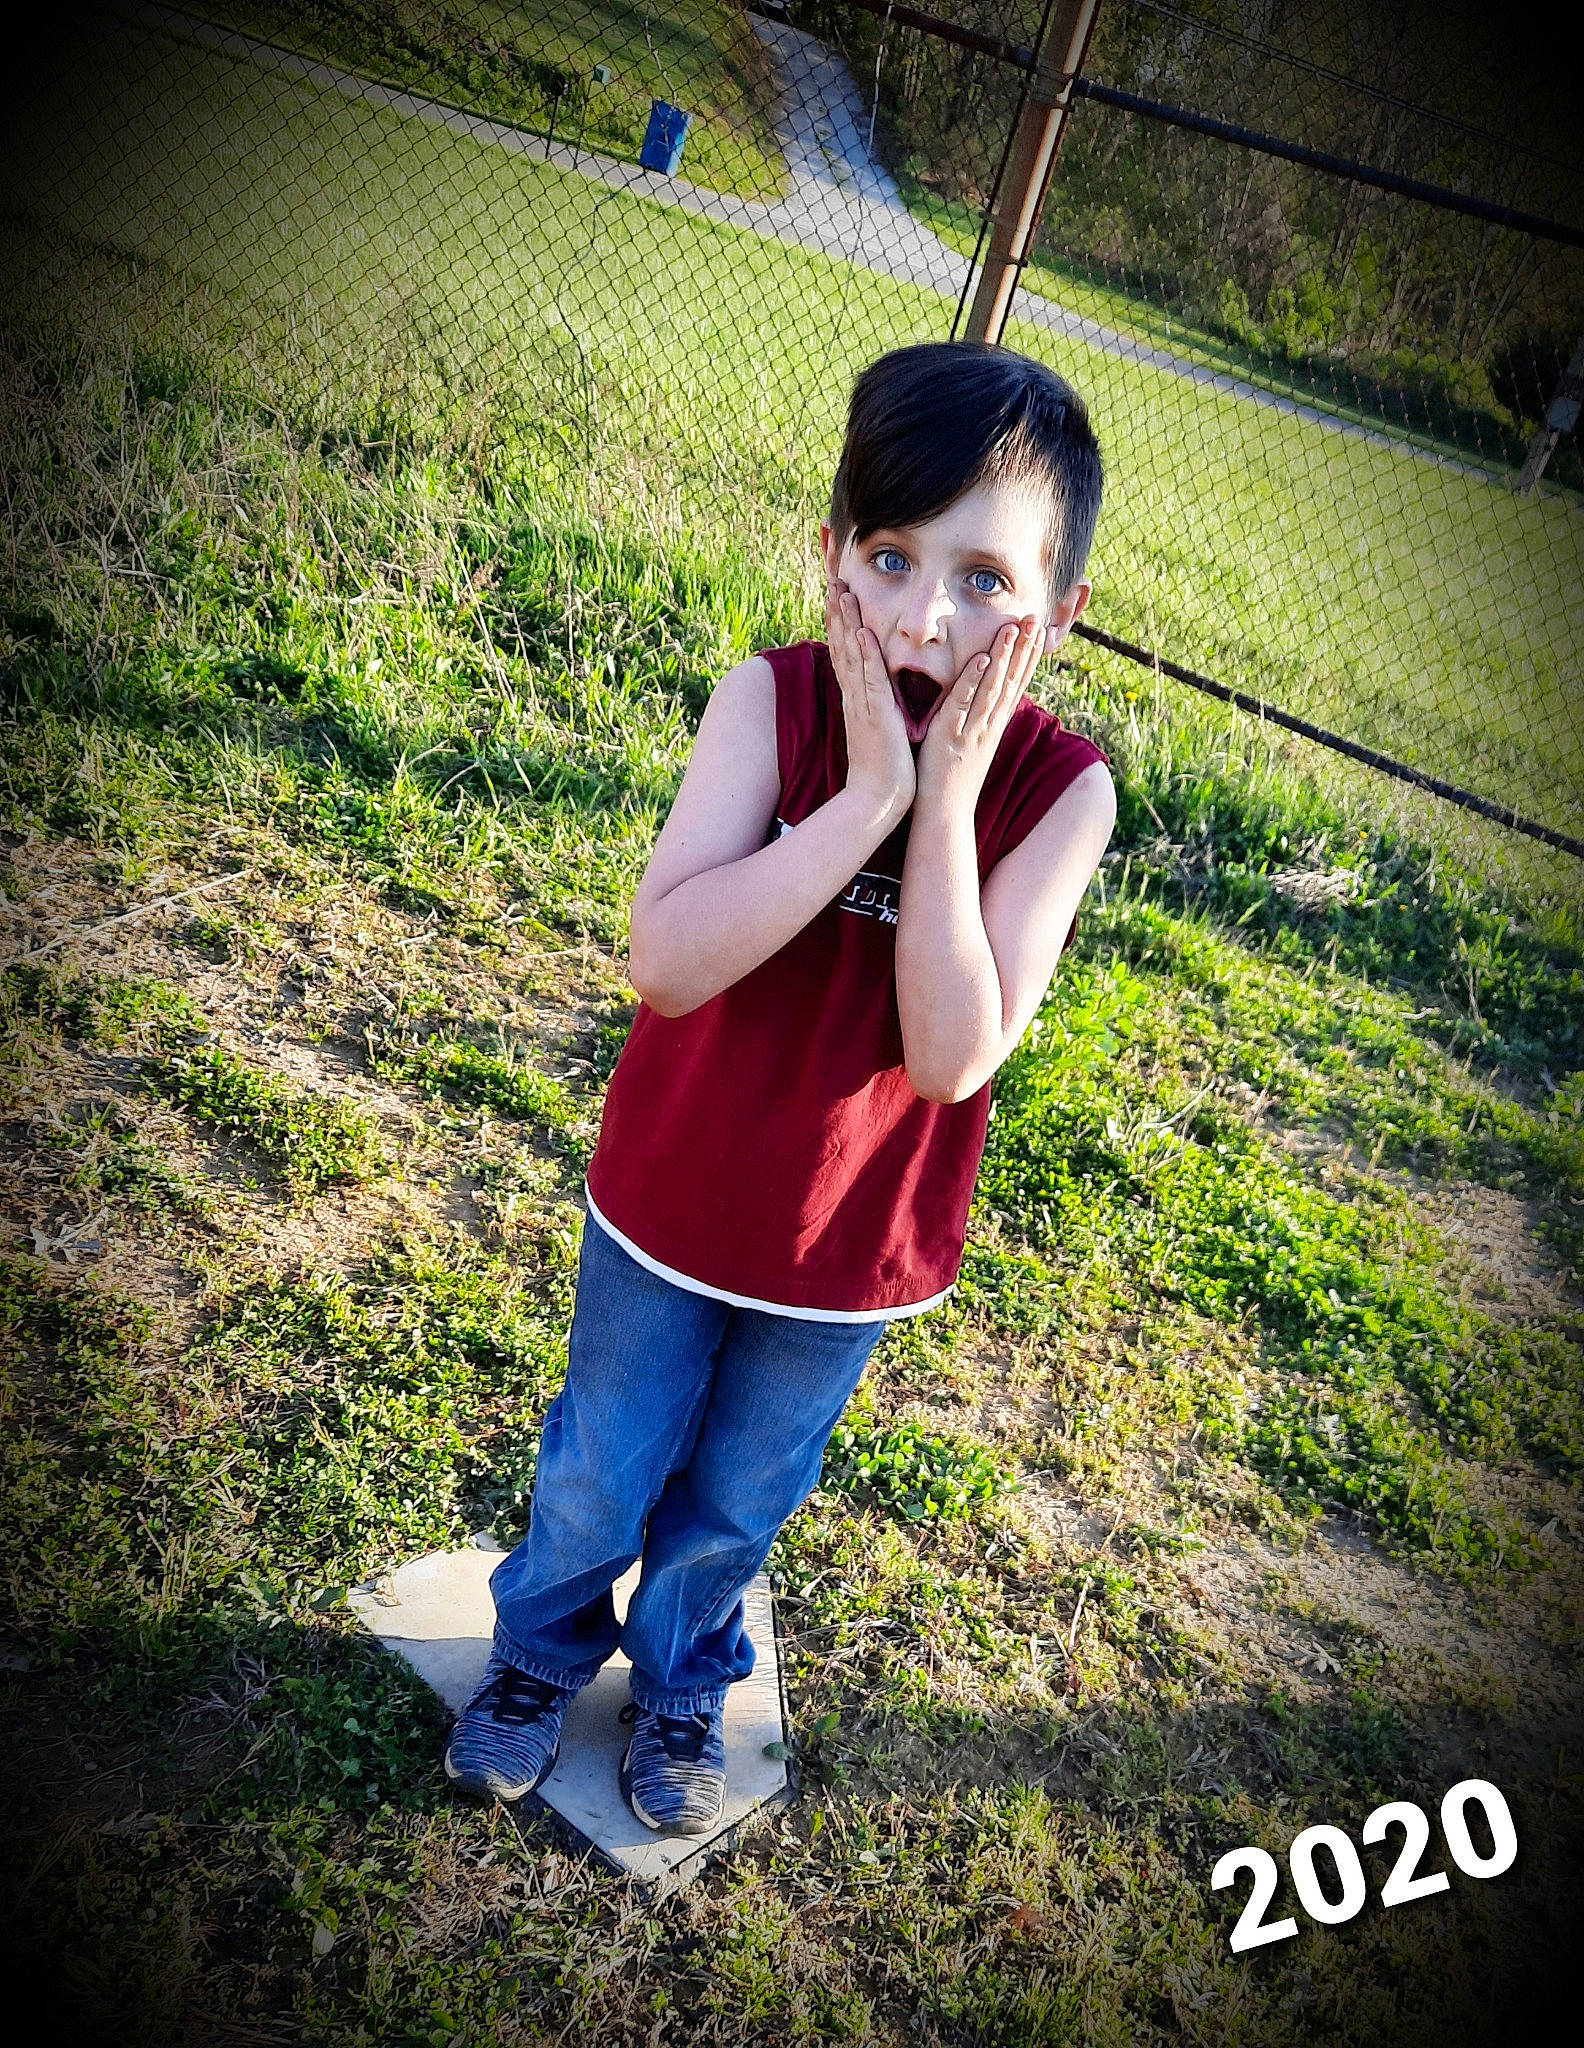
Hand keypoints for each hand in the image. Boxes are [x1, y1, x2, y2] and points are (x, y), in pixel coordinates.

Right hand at [825, 577, 914, 824]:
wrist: (878, 799)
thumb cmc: (883, 765)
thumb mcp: (876, 724)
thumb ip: (874, 701)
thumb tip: (874, 683)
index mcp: (856, 696)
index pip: (845, 649)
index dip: (839, 619)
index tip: (837, 589)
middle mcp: (854, 695)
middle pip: (841, 644)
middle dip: (836, 610)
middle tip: (832, 576)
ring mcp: (863, 705)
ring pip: (852, 656)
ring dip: (846, 624)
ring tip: (841, 592)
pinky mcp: (877, 717)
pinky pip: (871, 682)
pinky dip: (867, 657)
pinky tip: (864, 634)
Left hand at [915, 613, 1044, 817]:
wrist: (945, 815)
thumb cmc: (952, 779)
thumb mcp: (972, 745)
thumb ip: (980, 721)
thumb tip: (987, 701)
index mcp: (994, 725)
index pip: (1017, 683)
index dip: (1028, 656)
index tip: (1038, 629)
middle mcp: (990, 725)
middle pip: (1013, 680)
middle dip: (1025, 648)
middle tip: (1036, 617)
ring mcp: (973, 731)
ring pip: (993, 688)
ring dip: (1005, 657)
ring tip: (1014, 627)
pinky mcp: (952, 737)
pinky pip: (964, 704)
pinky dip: (973, 682)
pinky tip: (982, 659)